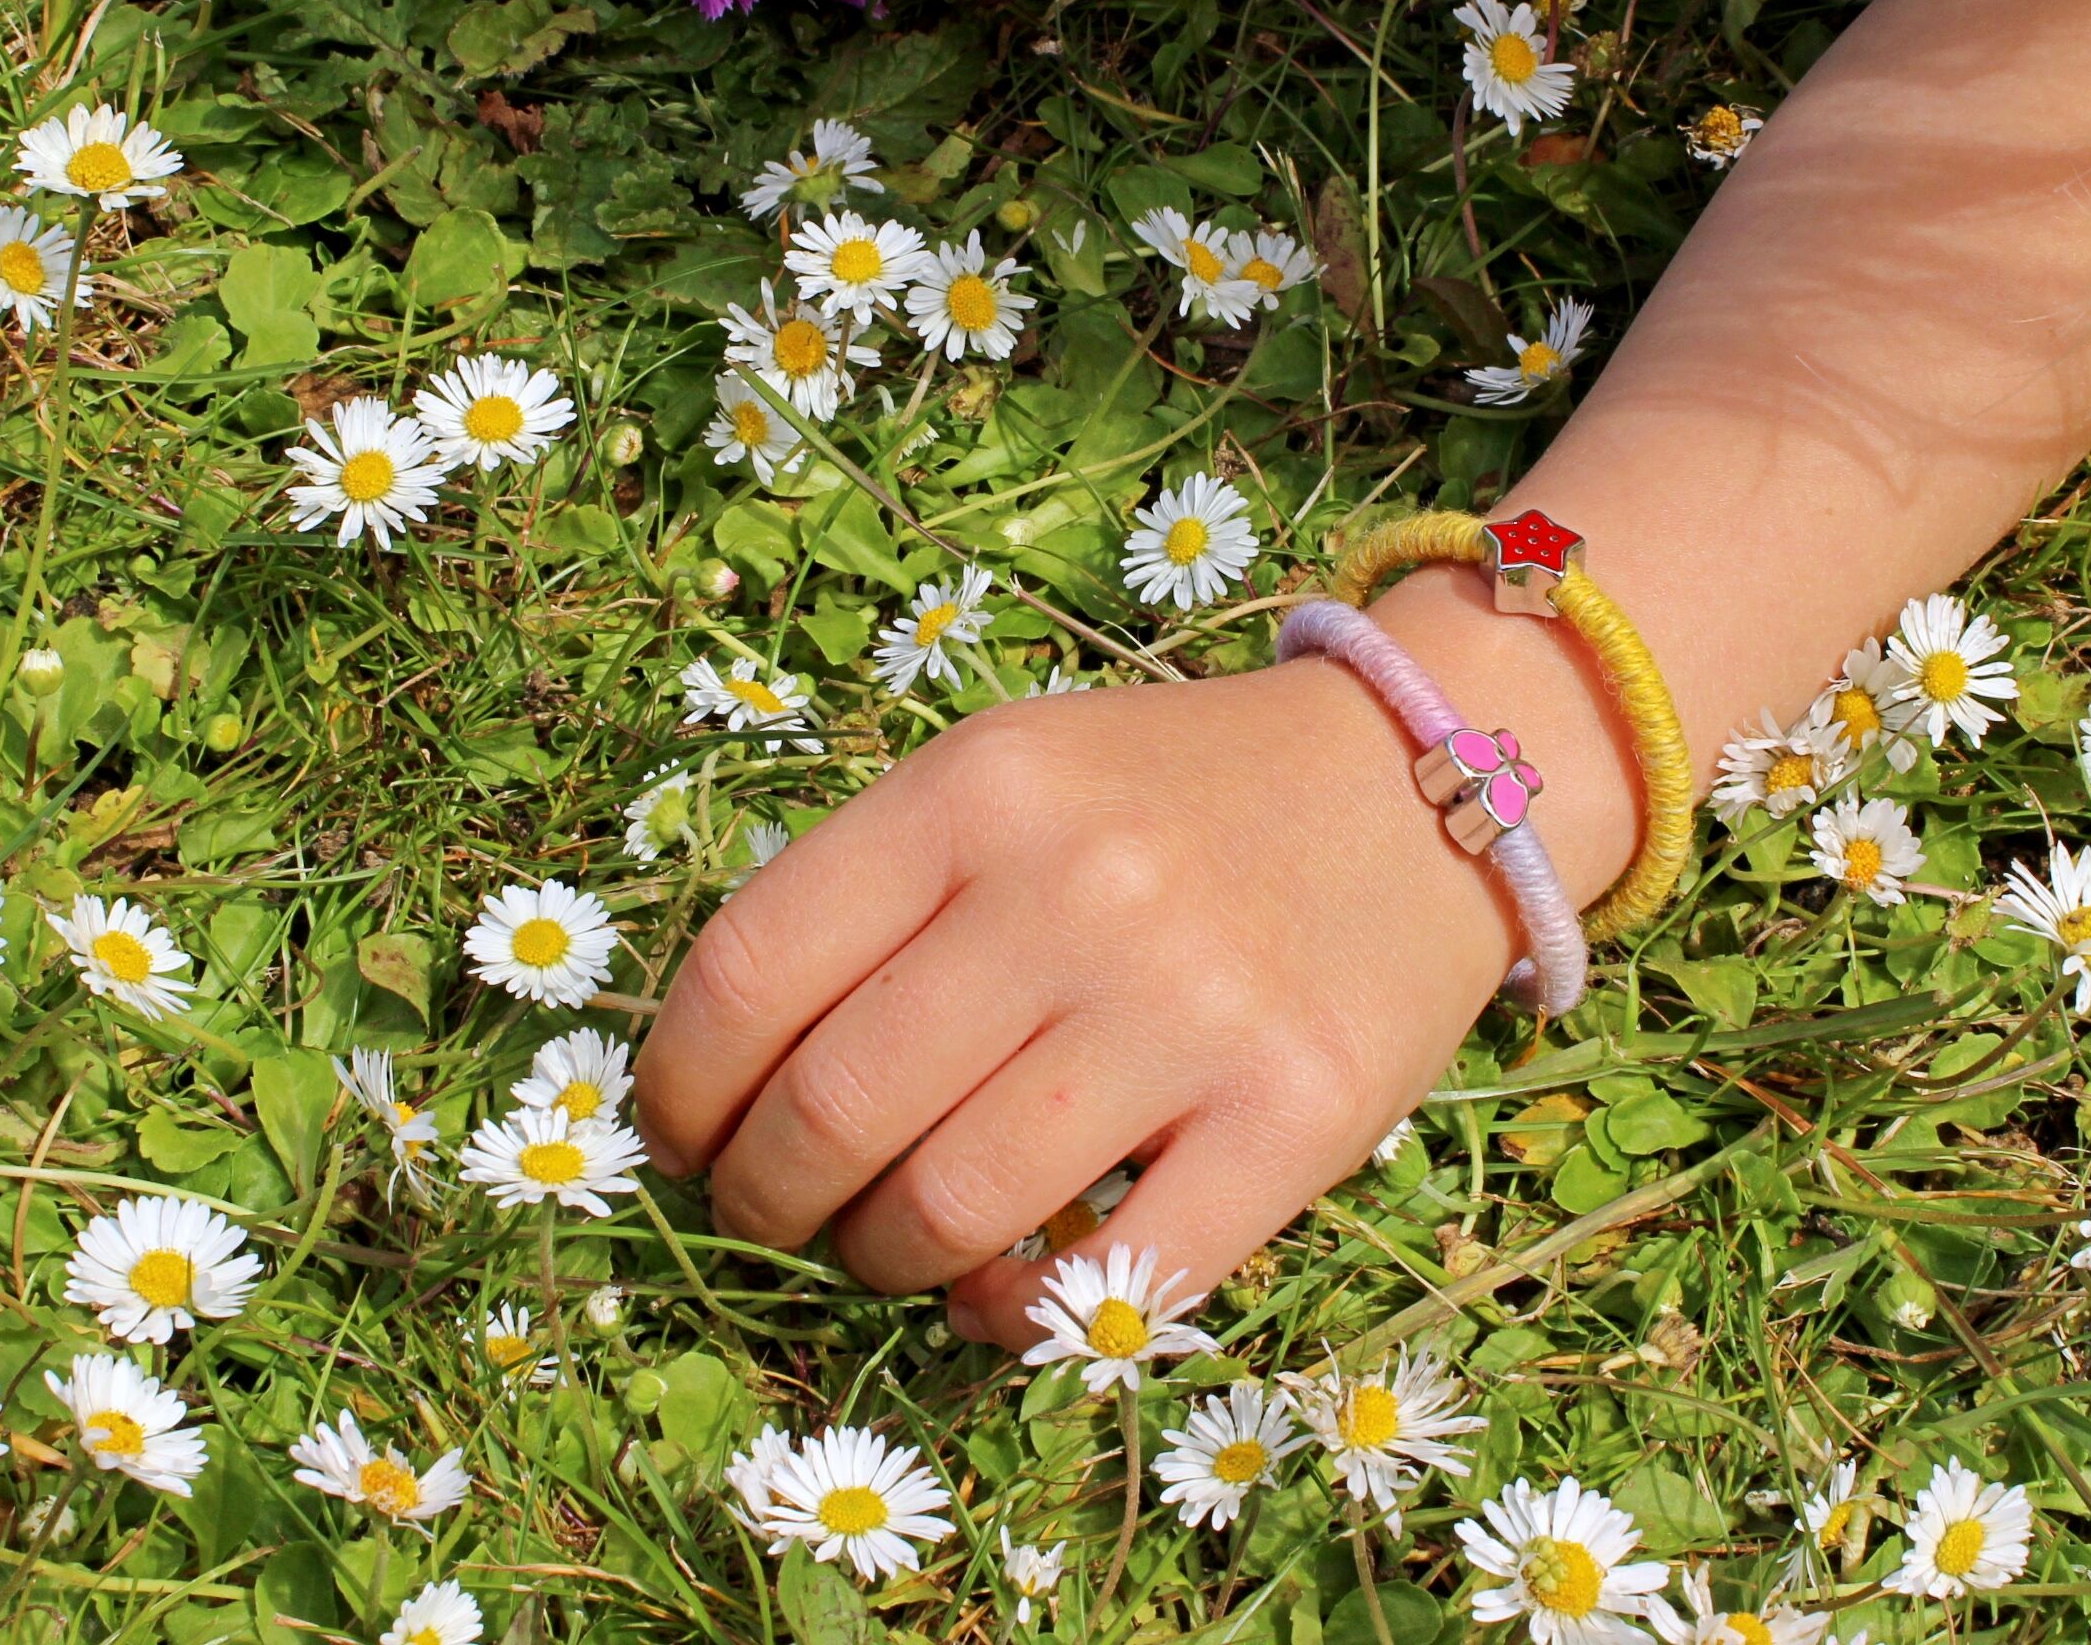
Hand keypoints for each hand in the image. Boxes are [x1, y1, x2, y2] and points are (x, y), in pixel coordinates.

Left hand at [632, 652, 1528, 1349]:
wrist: (1413, 782)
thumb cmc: (1170, 792)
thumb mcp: (1006, 772)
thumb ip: (874, 889)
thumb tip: (725, 1075)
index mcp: (976, 789)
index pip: (749, 970)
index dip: (678, 1088)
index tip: (683, 1138)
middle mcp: (1074, 888)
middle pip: (832, 1109)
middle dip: (764, 1198)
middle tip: (777, 1210)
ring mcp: (1191, 1007)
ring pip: (949, 1209)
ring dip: (880, 1260)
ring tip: (888, 1243)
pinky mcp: (1300, 1115)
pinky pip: (1112, 1281)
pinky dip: (1017, 1318)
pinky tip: (998, 1294)